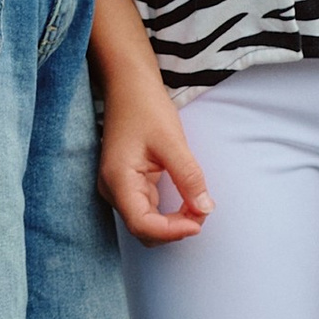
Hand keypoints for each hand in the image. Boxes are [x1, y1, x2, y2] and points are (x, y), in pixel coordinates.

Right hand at [98, 67, 208, 243]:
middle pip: (143, 230)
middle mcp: (113, 190)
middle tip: (203, 211)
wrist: (128, 86)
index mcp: (119, 180)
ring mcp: (119, 189)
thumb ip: (188, 177)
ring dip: (173, 223)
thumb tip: (205, 209)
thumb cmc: (145, 107)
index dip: (171, 231)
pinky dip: (169, 213)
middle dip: (174, 229)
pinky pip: (148, 210)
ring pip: (146, 224)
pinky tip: (187, 201)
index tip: (199, 222)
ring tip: (198, 206)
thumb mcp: (172, 141)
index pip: (141, 224)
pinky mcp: (129, 185)